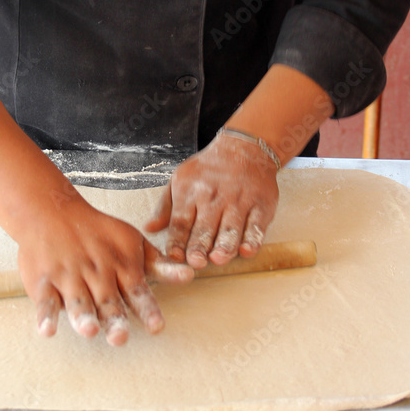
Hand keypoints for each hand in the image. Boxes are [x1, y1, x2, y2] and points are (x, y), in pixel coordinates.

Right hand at [17, 195, 192, 345]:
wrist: (51, 211)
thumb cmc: (98, 232)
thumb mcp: (132, 242)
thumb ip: (159, 264)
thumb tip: (190, 275)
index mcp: (120, 266)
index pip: (137, 290)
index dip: (147, 309)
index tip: (157, 327)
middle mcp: (96, 274)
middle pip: (107, 300)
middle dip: (115, 319)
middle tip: (121, 338)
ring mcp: (69, 278)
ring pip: (78, 300)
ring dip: (84, 316)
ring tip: (90, 331)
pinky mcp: (44, 282)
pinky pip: (45, 301)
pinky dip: (45, 316)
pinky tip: (47, 331)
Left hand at [145, 133, 279, 268]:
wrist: (245, 148)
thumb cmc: (208, 169)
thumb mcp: (180, 179)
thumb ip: (165, 207)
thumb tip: (149, 228)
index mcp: (191, 192)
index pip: (181, 221)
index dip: (177, 239)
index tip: (174, 256)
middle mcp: (214, 197)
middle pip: (205, 226)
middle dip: (199, 245)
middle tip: (195, 262)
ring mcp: (239, 201)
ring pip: (230, 227)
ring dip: (224, 245)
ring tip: (218, 259)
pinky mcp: (261, 205)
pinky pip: (256, 225)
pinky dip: (253, 238)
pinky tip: (247, 250)